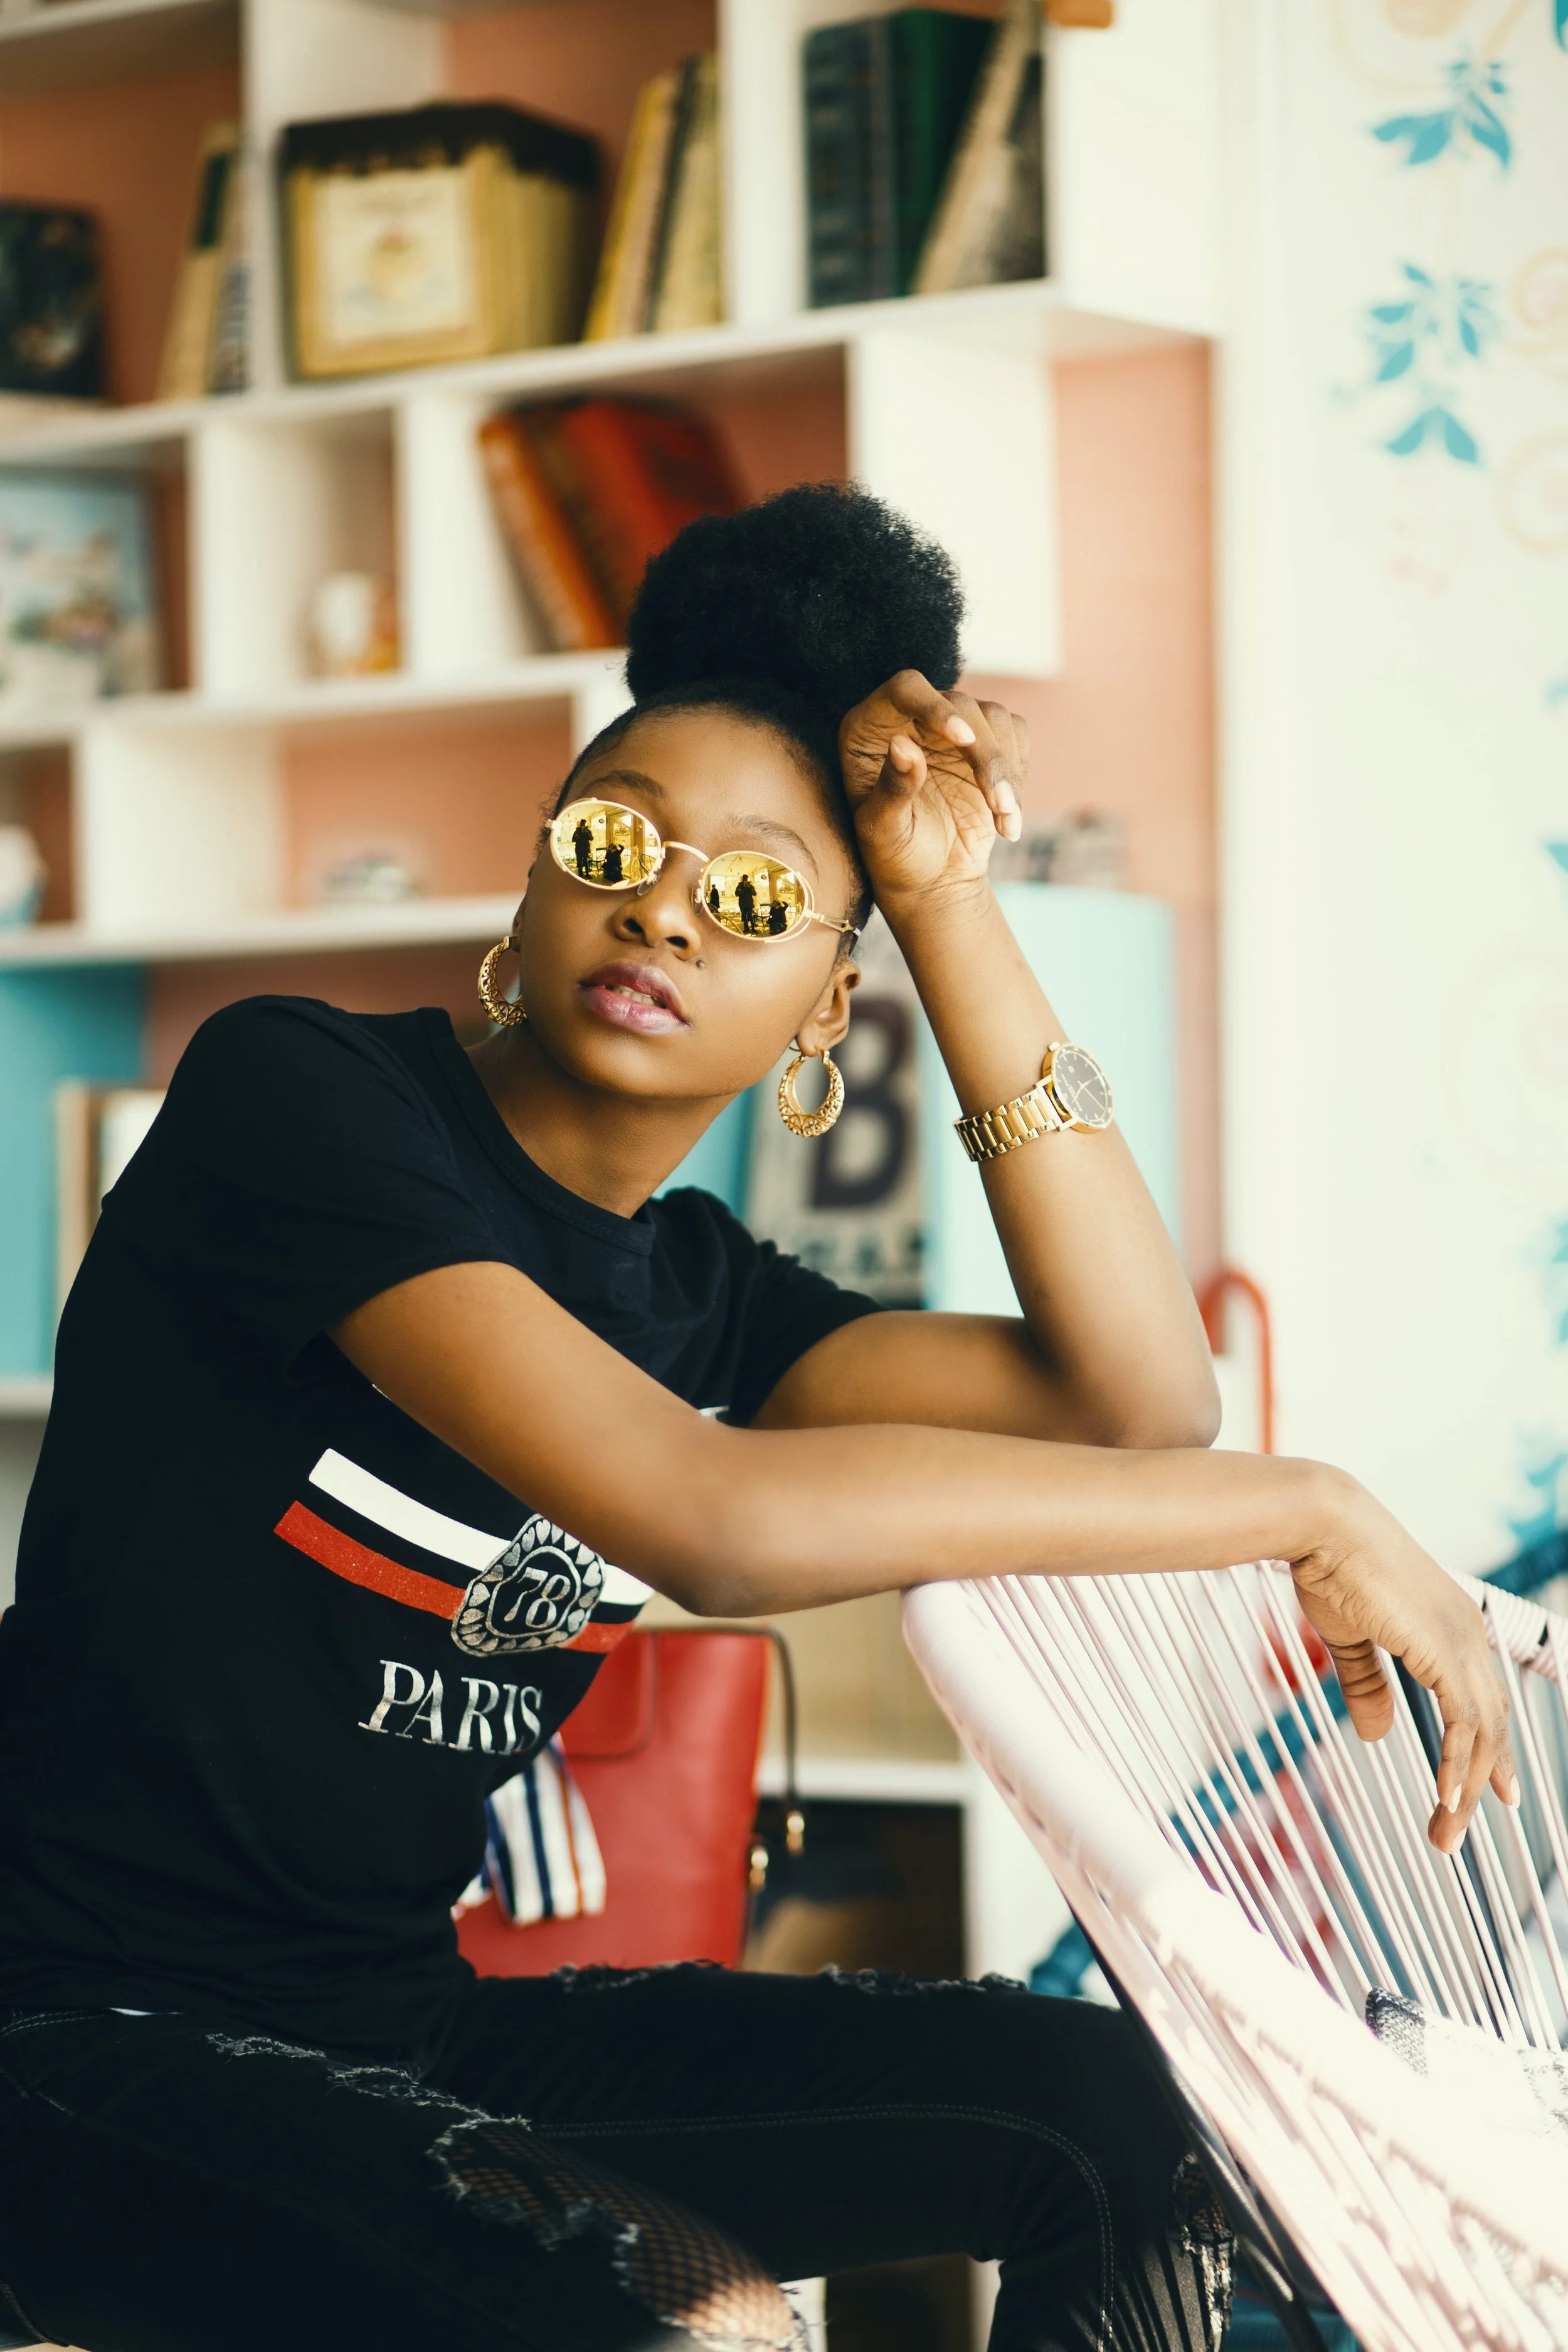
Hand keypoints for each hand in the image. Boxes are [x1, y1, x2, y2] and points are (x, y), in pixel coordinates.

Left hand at [838, 671, 1026, 912]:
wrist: (931, 880)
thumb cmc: (894, 857)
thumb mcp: (882, 831)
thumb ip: (891, 790)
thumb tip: (901, 745)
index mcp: (871, 730)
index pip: (906, 689)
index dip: (935, 705)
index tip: (963, 738)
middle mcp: (912, 720)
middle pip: (961, 704)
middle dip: (986, 754)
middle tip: (999, 803)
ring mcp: (951, 730)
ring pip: (994, 718)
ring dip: (1006, 768)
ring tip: (1005, 816)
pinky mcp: (986, 746)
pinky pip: (1016, 737)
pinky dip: (1017, 776)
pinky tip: (1007, 816)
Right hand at [1288, 1479, 1517, 1852]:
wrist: (1322, 1523)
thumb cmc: (1329, 1564)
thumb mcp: (1349, 1636)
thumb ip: (1366, 1684)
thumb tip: (1376, 1734)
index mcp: (1449, 1624)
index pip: (1481, 1698)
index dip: (1486, 1748)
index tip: (1488, 1791)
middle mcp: (1465, 1632)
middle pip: (1490, 1722)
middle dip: (1479, 1780)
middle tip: (1455, 1826)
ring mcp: (1460, 1639)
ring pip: (1483, 1730)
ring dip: (1466, 1785)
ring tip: (1445, 1829)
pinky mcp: (1444, 1648)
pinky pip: (1465, 1720)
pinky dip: (1459, 1763)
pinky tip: (1448, 1796)